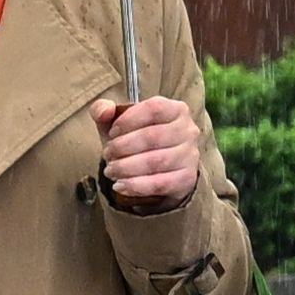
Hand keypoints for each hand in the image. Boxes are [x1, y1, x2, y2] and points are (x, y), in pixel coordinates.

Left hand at [95, 95, 200, 211]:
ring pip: (155, 161)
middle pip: (152, 136)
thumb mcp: (118, 123)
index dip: (128, 120)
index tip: (112, 133)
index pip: (153, 108)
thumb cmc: (136, 140)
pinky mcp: (187, 179)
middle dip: (123, 147)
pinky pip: (160, 183)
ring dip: (126, 167)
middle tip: (107, 155)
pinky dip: (136, 186)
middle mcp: (188, 130)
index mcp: (175, 109)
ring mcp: (190, 156)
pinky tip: (120, 185)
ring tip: (110, 171)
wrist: (158, 171)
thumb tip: (104, 110)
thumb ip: (104, 110)